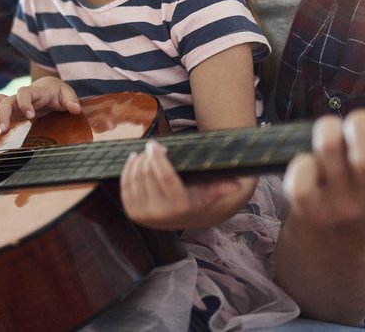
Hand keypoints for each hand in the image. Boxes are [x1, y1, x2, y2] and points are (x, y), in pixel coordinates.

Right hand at [0, 76, 80, 133]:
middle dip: (3, 114)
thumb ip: (71, 101)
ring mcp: (13, 101)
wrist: (48, 87)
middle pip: (6, 100)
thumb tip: (76, 109)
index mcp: (34, 92)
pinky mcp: (9, 108)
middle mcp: (20, 96)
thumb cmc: (58, 93)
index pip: (25, 93)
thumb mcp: (67, 95)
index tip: (30, 115)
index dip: (25, 102)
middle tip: (3, 130)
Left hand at [120, 140, 249, 229]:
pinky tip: (134, 160)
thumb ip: (222, 187)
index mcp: (180, 206)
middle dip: (148, 157)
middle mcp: (160, 213)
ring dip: (137, 161)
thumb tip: (238, 183)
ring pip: (135, 178)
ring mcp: (144, 214)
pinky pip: (125, 186)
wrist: (180, 219)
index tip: (156, 144)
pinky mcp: (132, 213)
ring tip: (144, 153)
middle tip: (152, 146)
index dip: (157, 157)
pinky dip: (128, 170)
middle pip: (147, 175)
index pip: (164, 176)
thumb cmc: (196, 199)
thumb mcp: (209, 192)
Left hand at [283, 96, 364, 230]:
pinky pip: (300, 180)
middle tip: (359, 120)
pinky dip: (301, 160)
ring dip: (328, 128)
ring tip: (331, 130)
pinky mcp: (311, 211)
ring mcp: (344, 207)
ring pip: (330, 151)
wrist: (343, 231)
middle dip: (360, 124)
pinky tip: (309, 160)